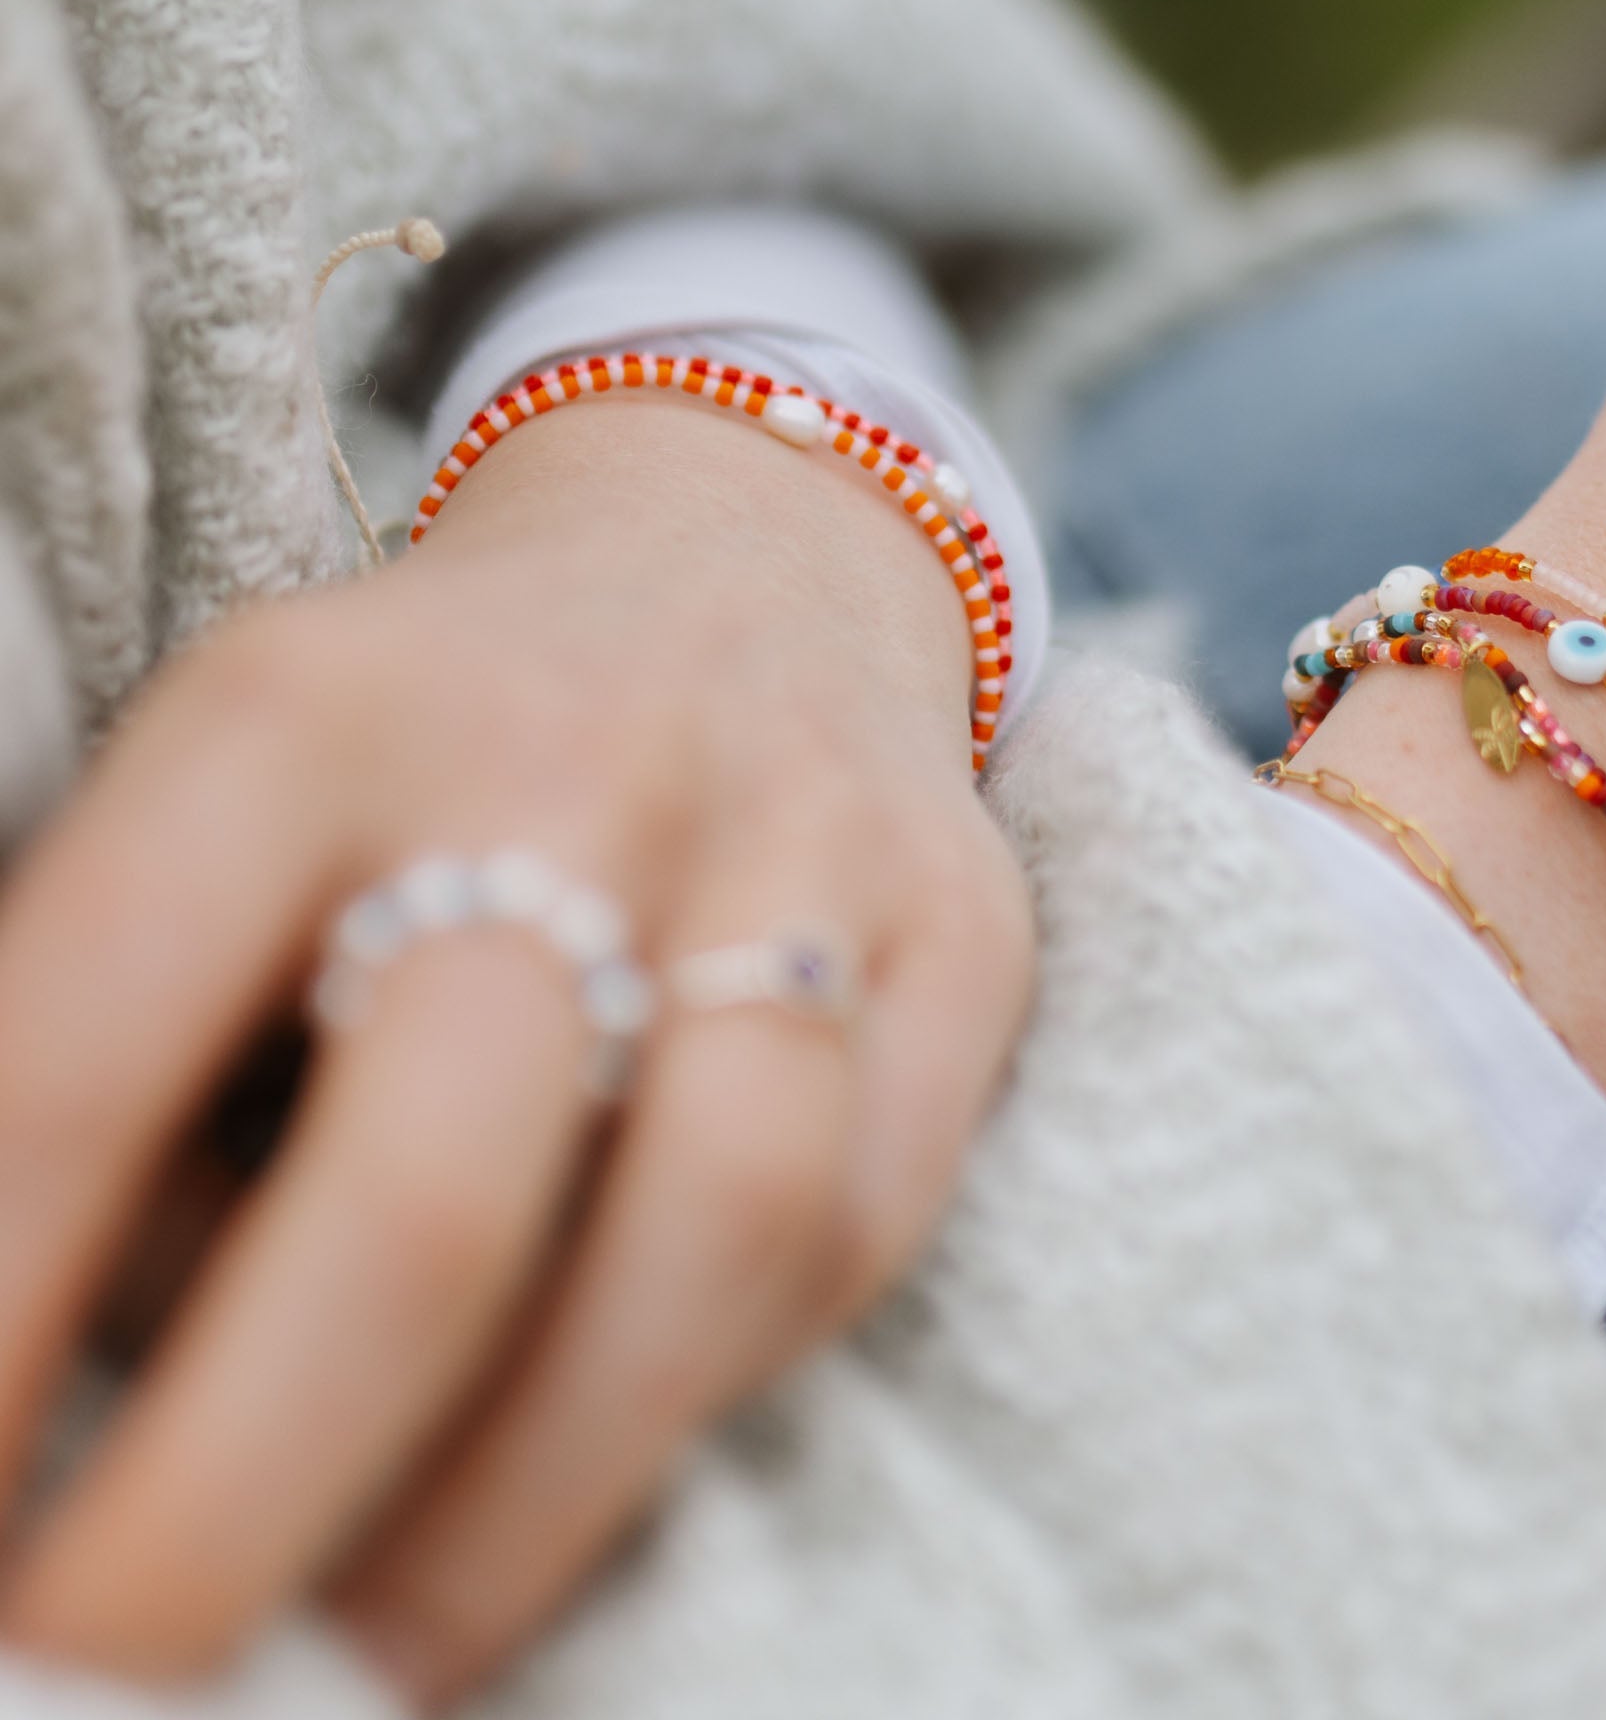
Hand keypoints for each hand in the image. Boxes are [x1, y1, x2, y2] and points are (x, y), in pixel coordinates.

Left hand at [0, 392, 1033, 1701]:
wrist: (738, 551)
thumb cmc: (436, 726)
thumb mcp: (233, 801)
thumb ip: (158, 1061)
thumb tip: (63, 1411)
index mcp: (301, 714)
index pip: (84, 1055)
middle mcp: (569, 763)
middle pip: (426, 1188)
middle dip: (238, 1509)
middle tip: (111, 1690)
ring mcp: (803, 845)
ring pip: (717, 1219)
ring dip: (528, 1501)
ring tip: (382, 1650)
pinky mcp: (964, 933)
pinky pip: (868, 1216)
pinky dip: (715, 1379)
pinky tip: (598, 1446)